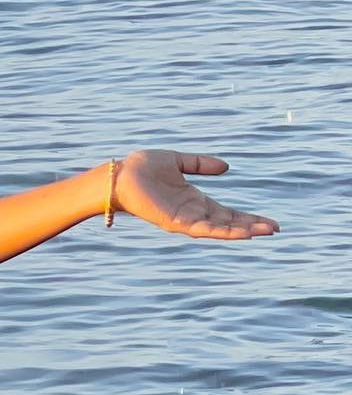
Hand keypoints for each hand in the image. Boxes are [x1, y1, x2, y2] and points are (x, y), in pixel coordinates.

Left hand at [112, 150, 279, 238]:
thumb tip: (226, 167)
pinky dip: (223, 232)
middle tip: (275, 229)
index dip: (248, 217)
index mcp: (194, 200)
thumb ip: (201, 164)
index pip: (227, 212)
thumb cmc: (142, 168)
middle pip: (228, 223)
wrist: (119, 175)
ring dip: (243, 231)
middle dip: (251, 227)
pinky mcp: (175, 222)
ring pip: (219, 230)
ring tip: (266, 232)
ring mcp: (185, 220)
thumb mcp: (178, 161)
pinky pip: (204, 229)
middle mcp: (192, 213)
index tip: (269, 222)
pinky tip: (242, 233)